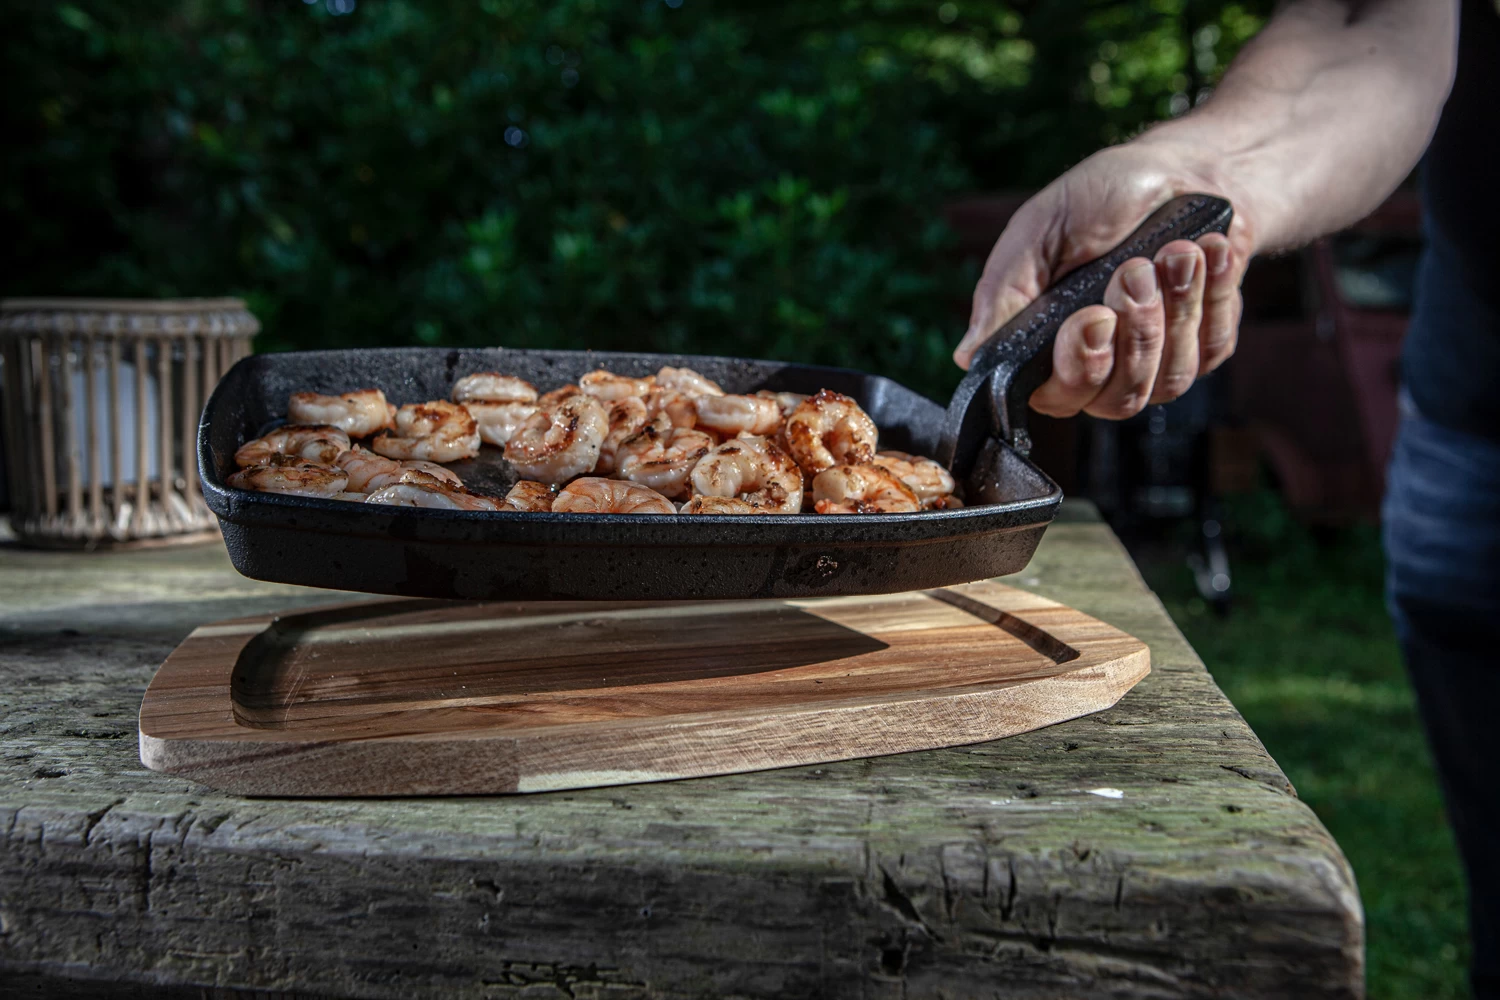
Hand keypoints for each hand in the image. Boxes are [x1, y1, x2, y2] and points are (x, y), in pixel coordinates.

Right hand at [953, 136, 1257, 418]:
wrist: (1182, 170)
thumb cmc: (1101, 197)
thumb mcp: (1040, 231)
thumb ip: (1005, 293)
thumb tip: (968, 354)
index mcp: (1047, 346)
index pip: (1057, 396)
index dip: (1080, 367)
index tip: (1094, 315)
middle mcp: (1100, 366)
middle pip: (1117, 399)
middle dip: (1136, 332)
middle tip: (1137, 268)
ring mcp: (1155, 363)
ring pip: (1168, 379)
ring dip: (1178, 307)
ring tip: (1177, 250)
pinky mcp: (1204, 348)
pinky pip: (1210, 349)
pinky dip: (1213, 295)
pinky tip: (1207, 253)